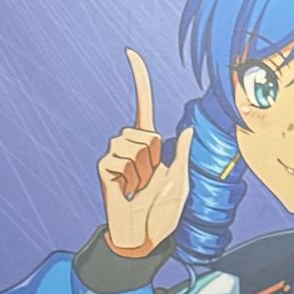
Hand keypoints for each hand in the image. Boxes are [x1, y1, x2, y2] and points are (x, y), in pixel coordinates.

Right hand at [99, 50, 192, 261]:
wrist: (142, 240)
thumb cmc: (162, 216)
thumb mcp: (180, 182)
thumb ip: (182, 155)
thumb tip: (188, 129)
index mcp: (150, 145)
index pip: (144, 106)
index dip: (140, 81)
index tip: (130, 54)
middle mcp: (129, 146)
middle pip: (146, 132)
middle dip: (154, 157)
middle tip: (150, 182)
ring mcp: (115, 157)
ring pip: (133, 144)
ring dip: (142, 169)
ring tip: (139, 189)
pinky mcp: (104, 169)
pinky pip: (119, 158)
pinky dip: (129, 176)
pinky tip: (127, 192)